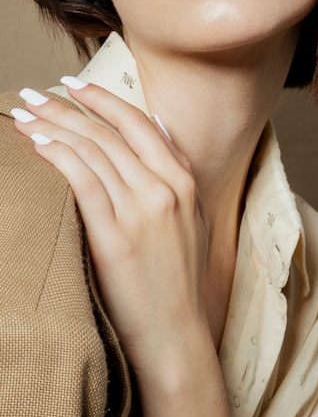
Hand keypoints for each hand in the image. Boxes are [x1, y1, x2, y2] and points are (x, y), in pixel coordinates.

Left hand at [13, 83, 208, 371]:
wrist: (175, 331)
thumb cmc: (180, 278)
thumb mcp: (193, 218)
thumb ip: (177, 171)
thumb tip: (158, 127)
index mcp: (184, 181)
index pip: (138, 123)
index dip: (102, 99)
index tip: (73, 84)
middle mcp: (164, 188)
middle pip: (107, 132)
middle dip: (65, 106)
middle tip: (33, 94)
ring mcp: (141, 211)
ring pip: (92, 151)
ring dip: (53, 126)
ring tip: (24, 113)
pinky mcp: (115, 237)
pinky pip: (83, 181)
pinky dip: (58, 156)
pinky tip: (37, 144)